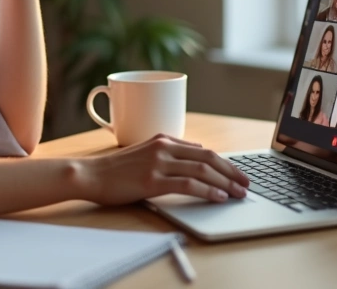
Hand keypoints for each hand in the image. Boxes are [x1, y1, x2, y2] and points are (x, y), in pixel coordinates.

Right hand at [78, 134, 249, 204]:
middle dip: (231, 172)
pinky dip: (207, 190)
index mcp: (164, 139)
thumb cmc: (116, 169)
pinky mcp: (152, 180)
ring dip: (225, 183)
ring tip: (238, 193)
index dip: (225, 163)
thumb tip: (197, 151)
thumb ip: (170, 151)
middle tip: (246, 184)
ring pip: (202, 170)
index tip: (239, 174)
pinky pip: (188, 184)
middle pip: (208, 158)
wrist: (90, 175)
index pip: (203, 150)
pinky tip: (218, 197)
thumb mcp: (145, 152)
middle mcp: (164, 148)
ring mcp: (159, 163)